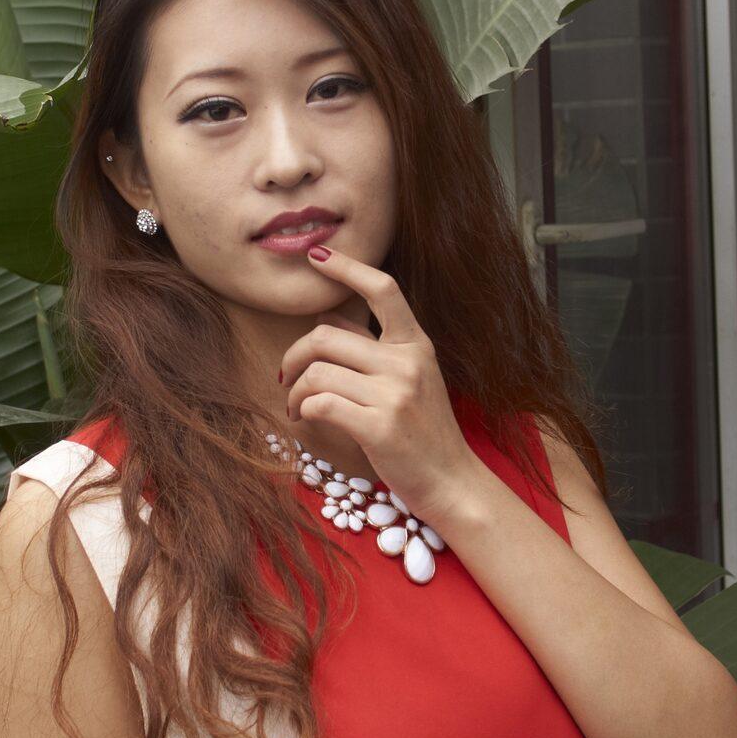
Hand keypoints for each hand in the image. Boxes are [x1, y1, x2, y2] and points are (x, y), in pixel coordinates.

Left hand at [278, 244, 480, 521]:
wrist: (451, 482)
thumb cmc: (424, 431)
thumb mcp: (408, 379)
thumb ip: (370, 345)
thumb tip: (327, 316)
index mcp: (416, 345)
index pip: (383, 289)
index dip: (347, 267)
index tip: (316, 255)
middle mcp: (407, 363)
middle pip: (326, 336)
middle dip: (293, 356)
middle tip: (284, 377)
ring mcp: (395, 394)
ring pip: (317, 372)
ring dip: (294, 390)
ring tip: (294, 405)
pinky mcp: (379, 427)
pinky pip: (321, 403)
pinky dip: (302, 410)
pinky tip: (303, 419)